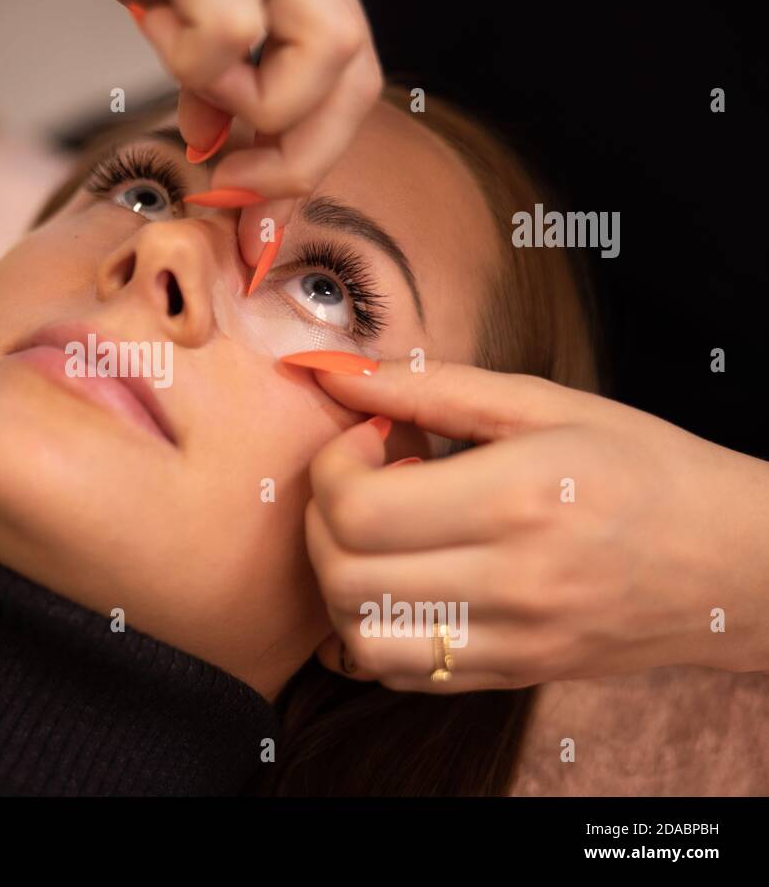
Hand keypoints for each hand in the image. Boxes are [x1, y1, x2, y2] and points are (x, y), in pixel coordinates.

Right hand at [40, 0, 382, 265]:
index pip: (349, 75)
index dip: (309, 157)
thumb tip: (213, 138)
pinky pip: (232, 30)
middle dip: (301, 162)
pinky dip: (195, 65)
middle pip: (361, 76)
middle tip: (230, 189)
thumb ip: (203, 62)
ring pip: (330, 53)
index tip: (251, 211)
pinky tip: (148, 23)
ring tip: (193, 96)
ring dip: (260, 115)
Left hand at [295, 355, 768, 691]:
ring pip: (359, 636)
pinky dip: (372, 629)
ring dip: (339, 580)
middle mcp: (513, 581)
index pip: (358, 509)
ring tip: (379, 536)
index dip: (333, 466)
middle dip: (322, 518)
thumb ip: (431, 388)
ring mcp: (514, 641)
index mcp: (519, 499)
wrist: (737, 561)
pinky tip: (400, 580)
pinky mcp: (515, 675)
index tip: (367, 439)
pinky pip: (401, 672)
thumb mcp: (546, 406)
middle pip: (345, 576)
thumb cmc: (644, 467)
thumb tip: (334, 375)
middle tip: (362, 481)